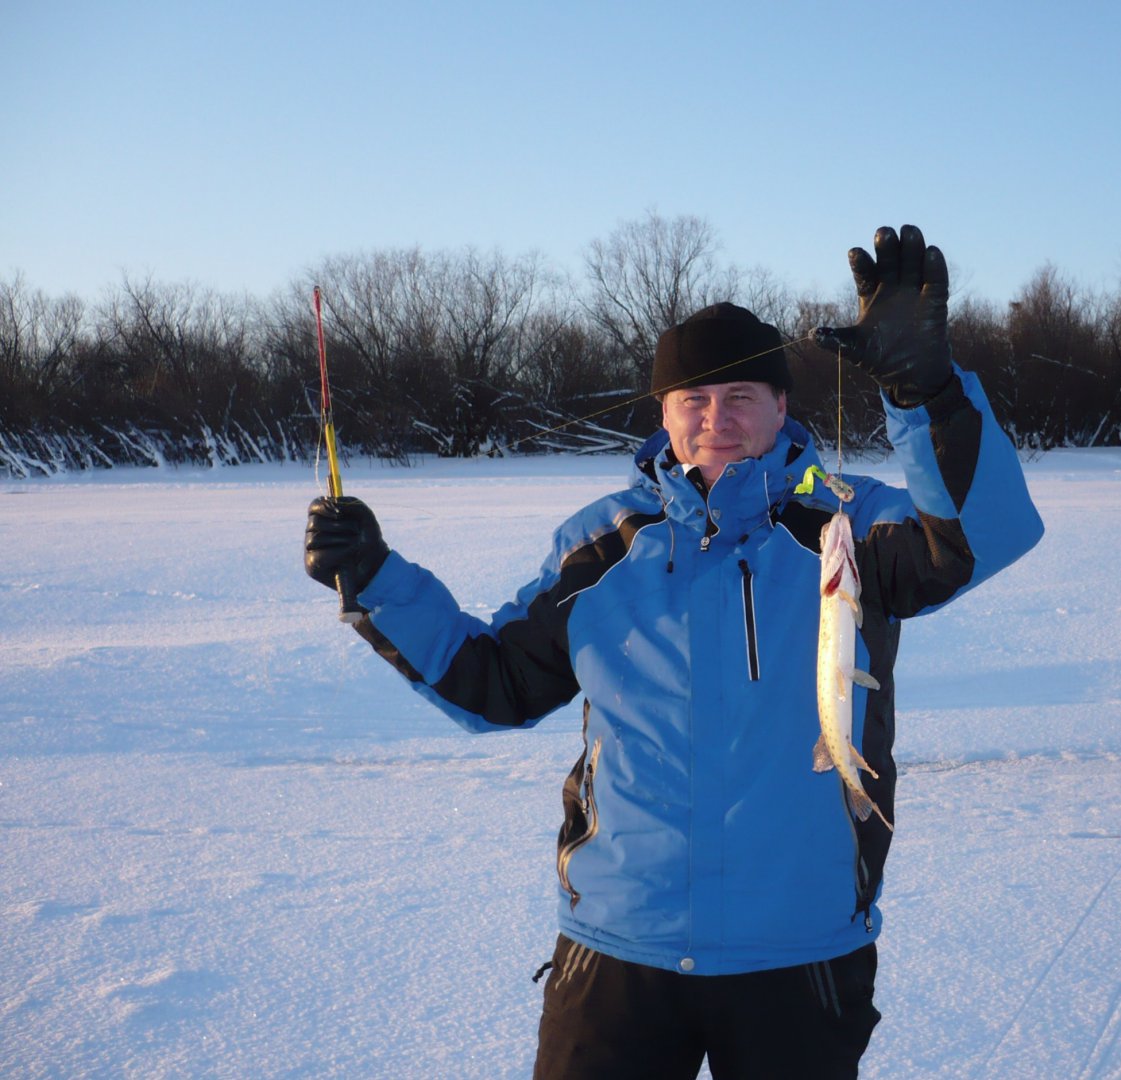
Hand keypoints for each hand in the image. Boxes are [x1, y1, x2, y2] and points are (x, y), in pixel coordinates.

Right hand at [304, 496, 387, 597]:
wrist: (375, 564)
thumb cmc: (368, 539)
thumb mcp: (365, 517)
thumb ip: (351, 505)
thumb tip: (333, 504)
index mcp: (325, 517)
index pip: (314, 506)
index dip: (323, 507)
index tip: (338, 513)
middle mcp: (314, 532)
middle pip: (314, 522)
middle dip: (339, 526)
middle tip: (356, 531)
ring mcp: (311, 549)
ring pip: (315, 539)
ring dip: (341, 540)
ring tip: (355, 545)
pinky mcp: (311, 565)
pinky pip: (318, 556)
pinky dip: (337, 554)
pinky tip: (348, 557)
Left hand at [813, 224, 952, 407]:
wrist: (910, 375)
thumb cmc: (879, 359)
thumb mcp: (853, 349)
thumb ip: (836, 340)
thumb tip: (812, 335)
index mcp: (871, 295)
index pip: (866, 273)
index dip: (862, 263)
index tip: (855, 252)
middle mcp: (892, 288)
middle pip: (890, 261)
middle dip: (886, 247)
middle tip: (883, 233)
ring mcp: (914, 293)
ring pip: (913, 263)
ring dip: (912, 248)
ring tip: (909, 231)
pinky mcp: (934, 301)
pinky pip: (935, 280)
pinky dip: (934, 266)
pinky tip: (931, 251)